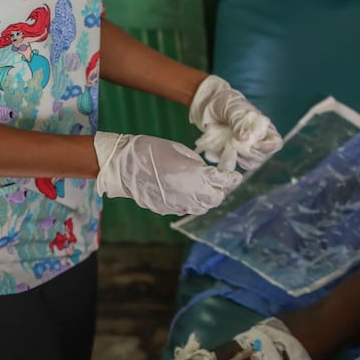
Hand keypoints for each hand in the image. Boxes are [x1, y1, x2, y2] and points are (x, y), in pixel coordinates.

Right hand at [93, 132, 243, 215]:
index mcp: (196, 175)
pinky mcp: (166, 209)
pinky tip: (184, 192)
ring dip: (206, 199)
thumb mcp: (180, 150)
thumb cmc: (152, 150)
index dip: (232, 179)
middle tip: (218, 182)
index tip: (235, 176)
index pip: (224, 181)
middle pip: (216, 199)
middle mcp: (190, 193)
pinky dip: (189, 202)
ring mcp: (178, 204)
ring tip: (202, 188)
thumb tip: (205, 172)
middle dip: (220, 191)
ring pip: (201, 208)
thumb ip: (197, 164)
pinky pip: (184, 209)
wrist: (124, 165)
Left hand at [188, 75, 282, 170]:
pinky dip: (226, 159)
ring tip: (226, 146)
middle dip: (249, 154)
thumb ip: (240, 122)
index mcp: (264, 127)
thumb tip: (245, 139)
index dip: (268, 148)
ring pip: (249, 163)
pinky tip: (218, 149)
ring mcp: (244, 148)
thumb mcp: (233, 108)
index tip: (253, 144)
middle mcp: (257, 140)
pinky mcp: (232, 153)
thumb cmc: (225, 102)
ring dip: (238, 159)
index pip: (275, 143)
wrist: (207, 105)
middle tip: (234, 144)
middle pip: (263, 157)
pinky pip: (233, 163)